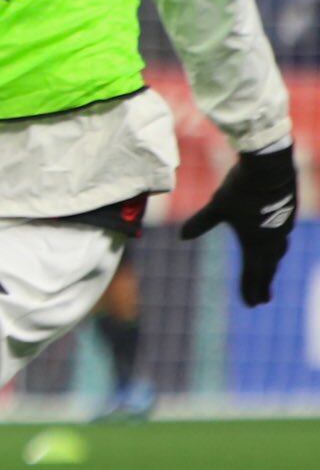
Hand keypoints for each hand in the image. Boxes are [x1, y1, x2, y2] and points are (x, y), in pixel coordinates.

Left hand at [180, 145, 296, 305]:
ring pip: (277, 251)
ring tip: (267, 274)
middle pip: (268, 267)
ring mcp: (283, 225)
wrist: (270, 165)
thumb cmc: (241, 188)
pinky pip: (282, 236)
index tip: (252, 304)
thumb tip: (181, 237)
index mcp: (256, 243)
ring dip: (271, 265)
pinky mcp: (288, 212)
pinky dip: (276, 246)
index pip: (253, 273)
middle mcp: (273, 238)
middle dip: (263, 284)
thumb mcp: (217, 206)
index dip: (251, 289)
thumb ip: (201, 223)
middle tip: (263, 300)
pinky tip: (275, 244)